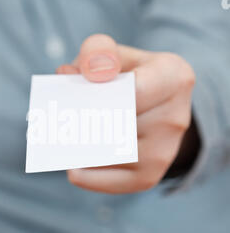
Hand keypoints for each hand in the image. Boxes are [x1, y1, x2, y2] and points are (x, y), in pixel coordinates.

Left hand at [57, 34, 196, 193]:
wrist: (159, 109)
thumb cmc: (133, 79)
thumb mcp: (119, 54)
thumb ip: (96, 51)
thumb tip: (68, 74)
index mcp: (174, 79)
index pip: (134, 91)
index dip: (99, 91)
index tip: (76, 86)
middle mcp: (174, 119)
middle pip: (114, 124)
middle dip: (81, 120)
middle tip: (57, 118)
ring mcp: (164, 153)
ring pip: (107, 153)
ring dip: (78, 147)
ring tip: (61, 136)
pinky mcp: (149, 177)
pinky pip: (111, 181)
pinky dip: (86, 175)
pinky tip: (72, 166)